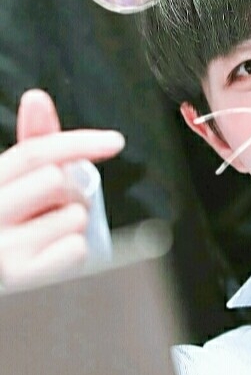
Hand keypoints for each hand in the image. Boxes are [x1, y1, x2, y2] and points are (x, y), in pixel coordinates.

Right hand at [0, 89, 124, 287]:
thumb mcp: (11, 183)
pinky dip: (74, 251)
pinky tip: (54, 254)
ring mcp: (1, 248)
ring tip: (48, 233)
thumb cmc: (6, 225)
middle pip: (56, 181)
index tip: (115, 142)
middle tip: (55, 207)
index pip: (34, 153)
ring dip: (72, 224)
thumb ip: (32, 144)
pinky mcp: (20, 277)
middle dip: (70, 191)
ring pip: (72, 216)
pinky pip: (76, 248)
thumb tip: (37, 98)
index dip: (78, 142)